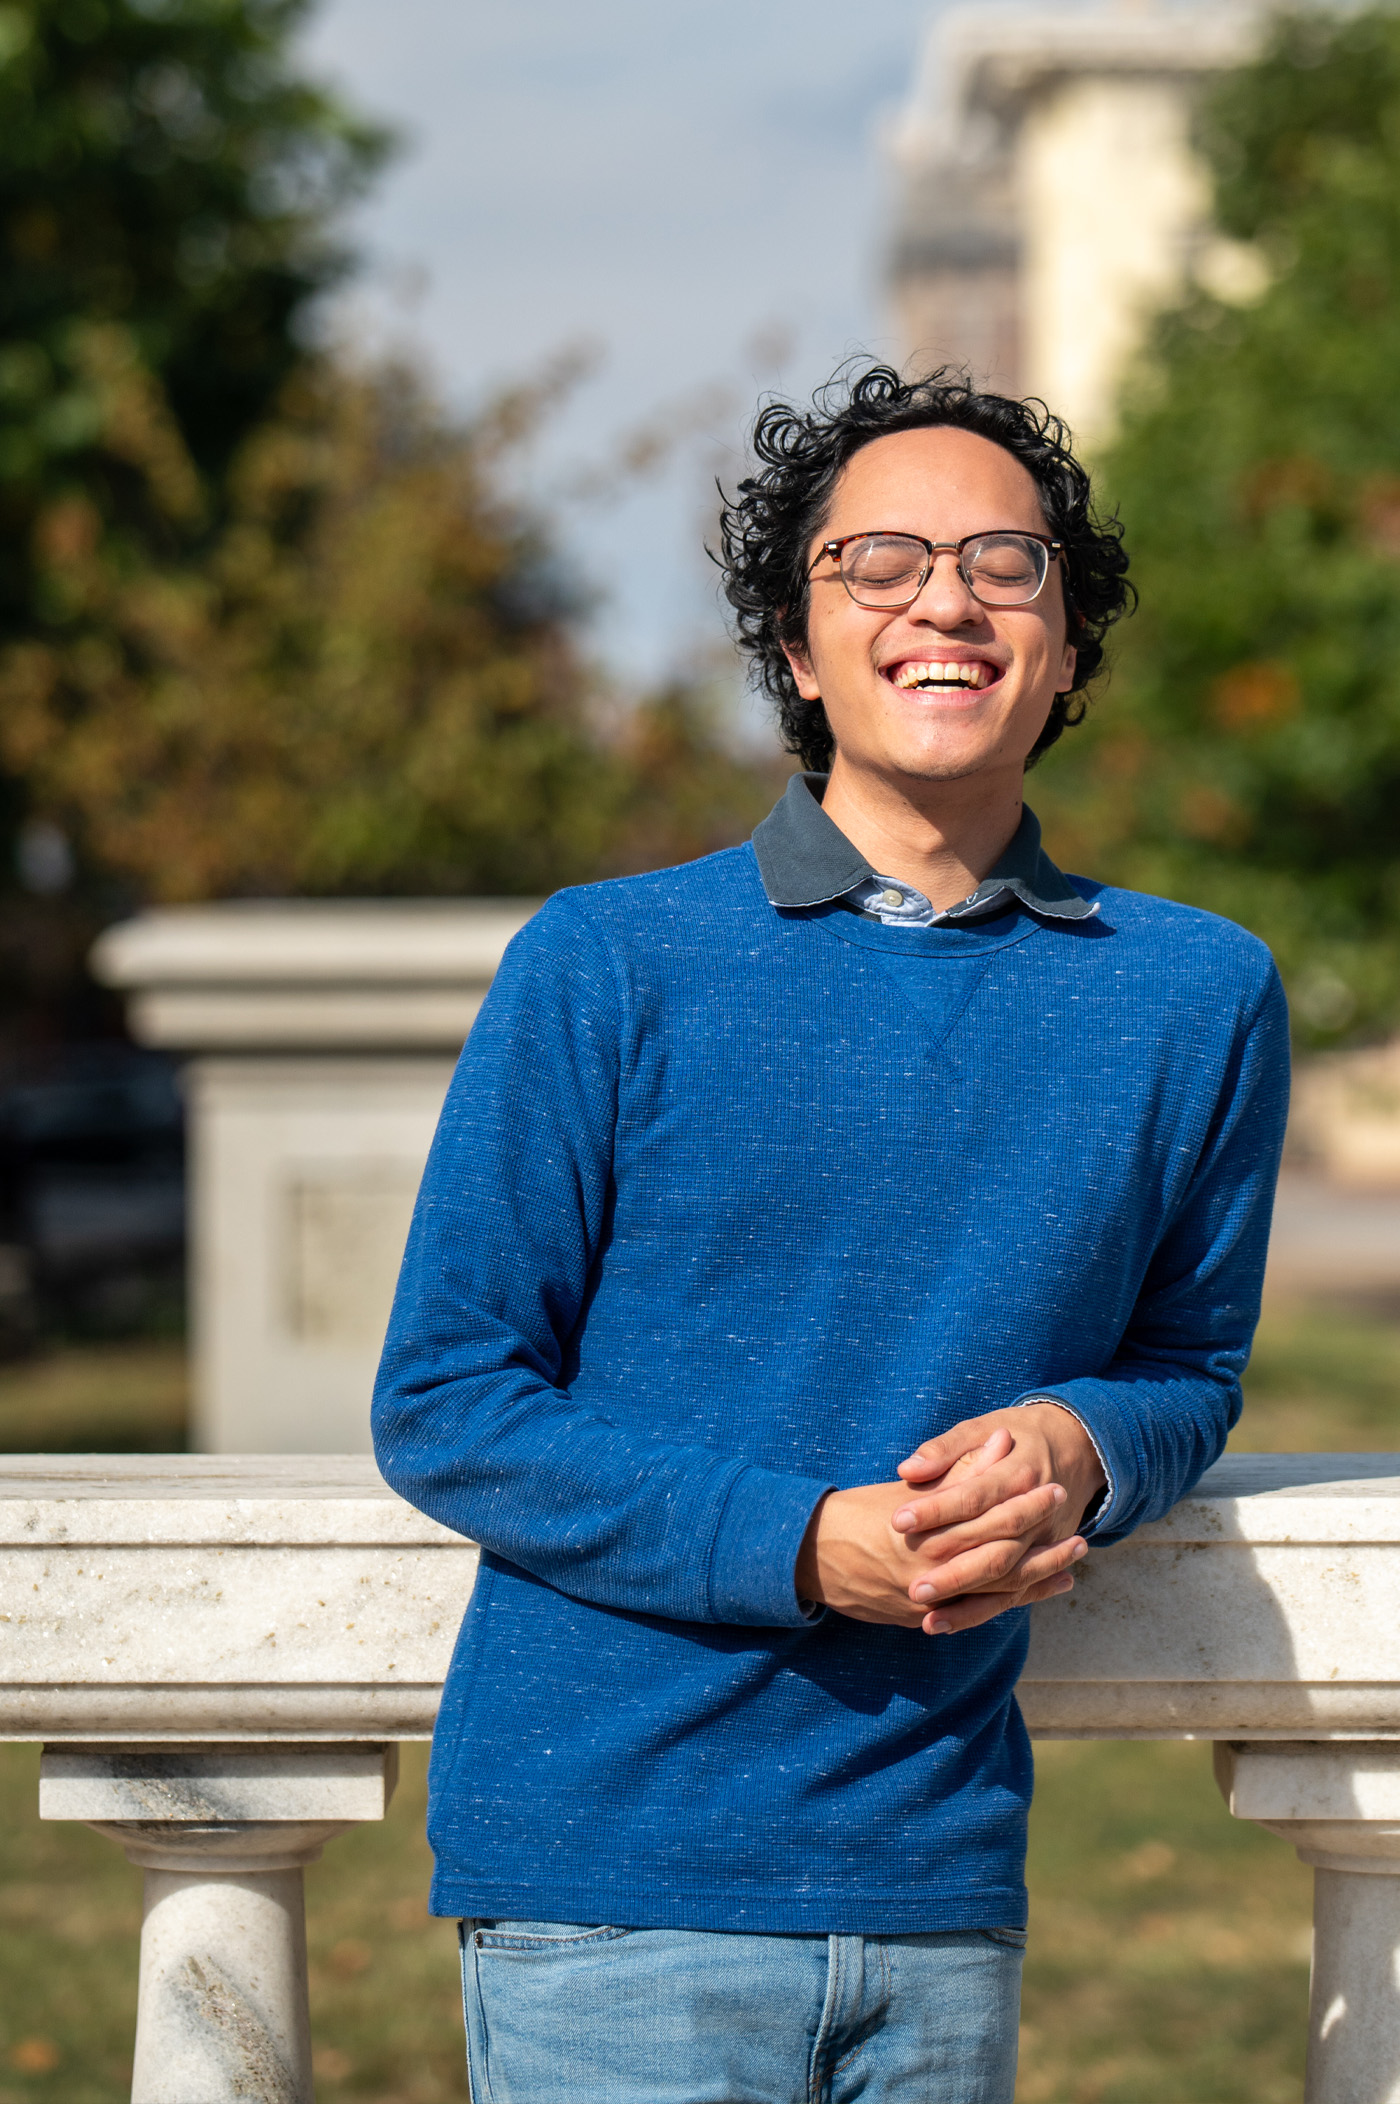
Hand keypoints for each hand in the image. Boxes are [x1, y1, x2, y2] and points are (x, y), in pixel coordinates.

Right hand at [794, 1450, 1077, 1631]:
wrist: (811, 1557)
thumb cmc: (860, 1513)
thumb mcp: (910, 1488)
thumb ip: (960, 1469)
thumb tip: (1002, 1442)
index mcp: (926, 1531)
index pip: (987, 1517)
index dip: (1024, 1504)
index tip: (1052, 1487)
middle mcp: (931, 1571)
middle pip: (1000, 1559)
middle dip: (1041, 1546)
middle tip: (1080, 1535)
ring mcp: (929, 1601)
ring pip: (995, 1594)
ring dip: (1037, 1579)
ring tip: (1072, 1565)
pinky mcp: (924, 1618)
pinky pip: (977, 1614)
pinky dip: (1012, 1602)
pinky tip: (1039, 1590)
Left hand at [889, 1404, 1105, 1634]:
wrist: (1077, 1445)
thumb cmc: (1019, 1433)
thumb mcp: (983, 1426)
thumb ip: (946, 1449)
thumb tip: (910, 1469)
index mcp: (1020, 1472)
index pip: (973, 1496)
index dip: (937, 1509)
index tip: (898, 1521)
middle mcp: (1038, 1513)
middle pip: (994, 1548)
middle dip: (955, 1573)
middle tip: (913, 1588)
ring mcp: (1045, 1540)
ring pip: (1007, 1579)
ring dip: (969, 1604)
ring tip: (928, 1620)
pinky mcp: (1043, 1556)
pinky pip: (1016, 1591)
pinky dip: (985, 1610)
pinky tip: (947, 1625)